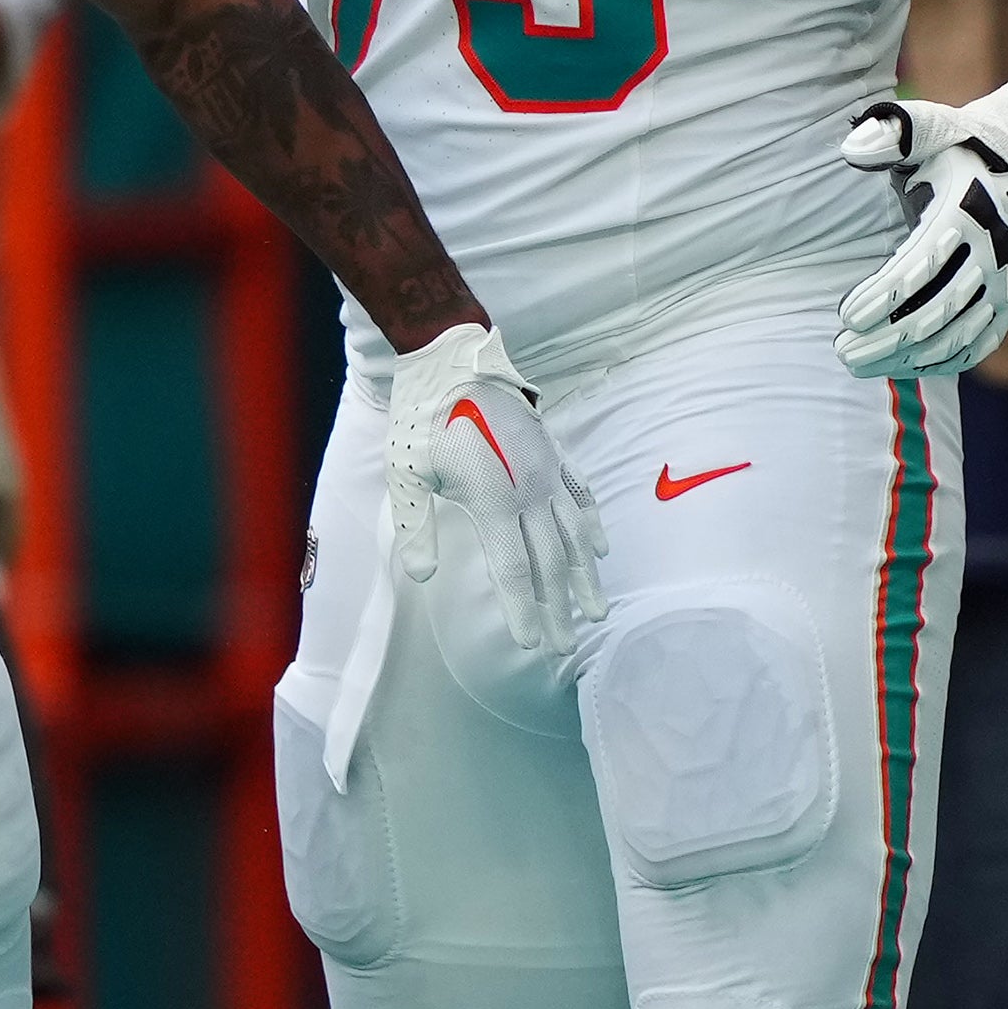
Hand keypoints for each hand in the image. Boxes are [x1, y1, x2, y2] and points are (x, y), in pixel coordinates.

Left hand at [384, 323, 604, 652]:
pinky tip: (599, 549)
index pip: (514, 570)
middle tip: (564, 647)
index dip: (524, 611)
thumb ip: (418, 527)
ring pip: (573, 534)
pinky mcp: (555, 452)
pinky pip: (583, 494)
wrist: (453, 360)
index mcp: (492, 500)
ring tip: (596, 612)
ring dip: (584, 577)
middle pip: (549, 563)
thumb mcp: (407, 474)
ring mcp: (548, 471)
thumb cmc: (423, 418)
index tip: (531, 645)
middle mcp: (529, 491)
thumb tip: (423, 577)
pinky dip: (592, 524)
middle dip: (558, 609)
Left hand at [833, 62, 1007, 375]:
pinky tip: (903, 367)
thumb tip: (853, 147)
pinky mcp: (1007, 304)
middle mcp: (993, 254)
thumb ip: (893, 133)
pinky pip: (978, 343)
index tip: (847, 315)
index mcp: (968, 214)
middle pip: (940, 309)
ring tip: (859, 364)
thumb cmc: (955, 151)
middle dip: (891, 337)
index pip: (923, 266)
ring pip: (958, 334)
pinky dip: (943, 361)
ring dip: (910, 357)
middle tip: (844, 351)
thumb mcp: (929, 130)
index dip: (886, 296)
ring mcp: (1004, 283)